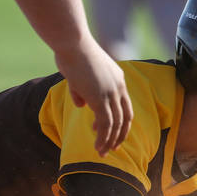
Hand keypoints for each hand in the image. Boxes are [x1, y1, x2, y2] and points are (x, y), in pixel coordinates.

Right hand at [53, 38, 133, 155]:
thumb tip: (81, 106)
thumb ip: (81, 91)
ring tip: (102, 153)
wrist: (72, 42)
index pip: (124, 105)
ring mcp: (110, 93)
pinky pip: (105, 124)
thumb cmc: (71, 53)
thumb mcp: (79, 74)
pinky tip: (97, 147)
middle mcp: (118, 86)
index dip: (120, 122)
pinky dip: (103, 138)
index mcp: (117, 78)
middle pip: (126, 117)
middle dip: (119, 135)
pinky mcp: (100, 98)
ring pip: (116, 124)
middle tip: (112, 149)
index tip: (111, 133)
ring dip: (110, 141)